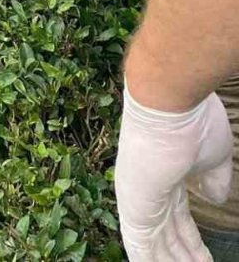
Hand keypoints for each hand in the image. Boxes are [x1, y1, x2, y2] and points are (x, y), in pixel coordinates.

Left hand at [116, 84, 231, 260]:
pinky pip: (139, 245)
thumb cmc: (193, 121)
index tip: (206, 260)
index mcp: (167, 175)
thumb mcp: (215, 156)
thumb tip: (214, 197)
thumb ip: (214, 179)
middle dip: (183, 256)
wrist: (170, 103)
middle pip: (167, 234)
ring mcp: (138, 196)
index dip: (192, 241)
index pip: (178, 217)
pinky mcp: (133, 204)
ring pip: (155, 243)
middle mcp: (148, 188)